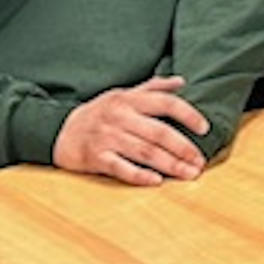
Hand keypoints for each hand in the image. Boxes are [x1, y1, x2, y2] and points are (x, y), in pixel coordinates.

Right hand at [53, 76, 210, 185]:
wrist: (59, 131)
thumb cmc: (98, 113)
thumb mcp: (123, 94)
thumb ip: (153, 88)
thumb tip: (181, 82)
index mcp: (129, 99)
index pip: (165, 103)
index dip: (188, 115)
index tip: (205, 128)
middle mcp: (120, 117)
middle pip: (159, 133)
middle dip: (183, 148)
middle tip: (200, 162)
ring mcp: (107, 138)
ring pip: (145, 152)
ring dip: (170, 165)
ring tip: (188, 174)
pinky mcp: (95, 158)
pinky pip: (120, 167)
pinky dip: (139, 175)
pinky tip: (156, 181)